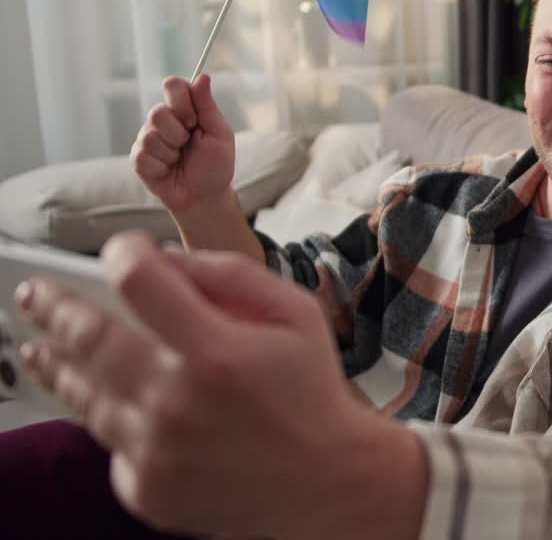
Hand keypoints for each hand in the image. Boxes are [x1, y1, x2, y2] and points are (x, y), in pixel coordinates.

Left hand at [15, 232, 426, 538]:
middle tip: (35, 292)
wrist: (329, 484)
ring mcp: (156, 452)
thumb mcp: (297, 314)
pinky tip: (112, 402)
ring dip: (55, 363)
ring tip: (39, 346)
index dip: (122, 254)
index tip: (122, 250)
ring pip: (82, 395)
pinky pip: (108, 442)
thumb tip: (167, 260)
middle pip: (88, 338)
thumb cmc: (312, 393)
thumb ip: (233, 276)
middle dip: (54, 306)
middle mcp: (178, 402)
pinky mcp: (147, 489)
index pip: (140, 282)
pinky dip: (110, 417)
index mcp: (218, 353)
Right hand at [129, 75, 234, 213]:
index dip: (181, 101)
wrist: (204, 196)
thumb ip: (207, 105)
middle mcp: (162, 120)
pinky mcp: (138, 159)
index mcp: (184, 109)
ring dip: (171, 153)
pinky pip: (143, 157)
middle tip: (189, 144)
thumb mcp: (219, 134)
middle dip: (178, 133)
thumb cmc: (215, 164)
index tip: (194, 120)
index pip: (172, 85)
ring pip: (150, 137)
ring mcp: (147, 139)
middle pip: (157, 112)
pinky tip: (168, 171)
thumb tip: (202, 76)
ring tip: (180, 160)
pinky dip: (162, 167)